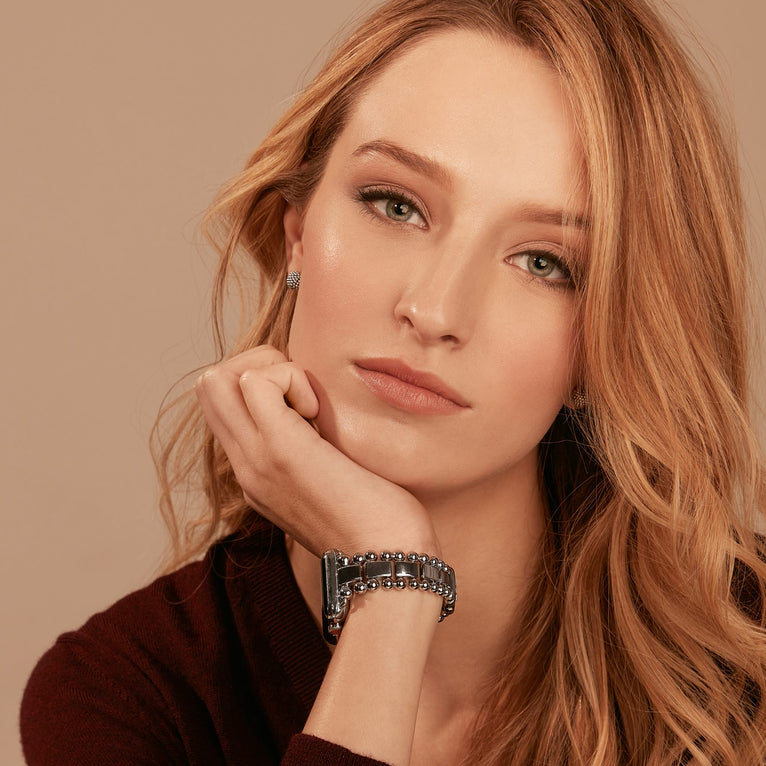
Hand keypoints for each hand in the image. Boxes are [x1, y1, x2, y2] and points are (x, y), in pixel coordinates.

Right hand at [194, 346, 438, 557]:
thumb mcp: (331, 483)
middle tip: (302, 393)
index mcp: (256, 472)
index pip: (222, 406)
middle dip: (257, 365)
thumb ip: (314, 454)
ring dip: (270, 370)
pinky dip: (289, 379)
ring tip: (309, 405)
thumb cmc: (377, 523)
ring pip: (218, 378)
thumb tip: (326, 419)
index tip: (306, 405)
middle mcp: (246, 465)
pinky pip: (256, 381)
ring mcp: (256, 459)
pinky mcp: (281, 450)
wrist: (386, 563)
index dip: (259, 383)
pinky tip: (317, 412)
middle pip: (209, 386)